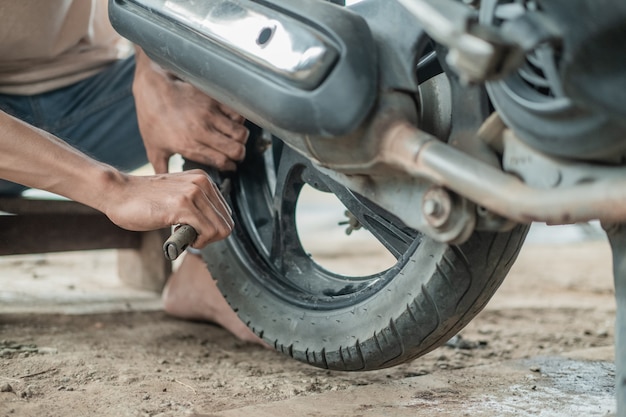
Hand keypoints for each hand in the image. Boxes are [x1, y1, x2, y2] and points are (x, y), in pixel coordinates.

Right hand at [102, 169, 232, 247]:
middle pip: (227, 224)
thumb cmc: (143, 199)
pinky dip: (197, 242)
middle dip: (210, 237)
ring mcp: (193, 193)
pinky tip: (179, 236)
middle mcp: (202, 183)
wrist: (117, 192)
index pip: (226, 214)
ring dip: (203, 241)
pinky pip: (207, 232)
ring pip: (220, 229)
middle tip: (190, 237)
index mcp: (204, 180)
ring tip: (184, 236)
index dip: (211, 229)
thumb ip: (198, 205)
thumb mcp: (179, 195)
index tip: (193, 230)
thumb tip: (215, 226)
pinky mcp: (183, 205)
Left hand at [133, 48, 248, 173]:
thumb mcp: (153, 149)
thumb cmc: (151, 118)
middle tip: (234, 154)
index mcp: (189, 145)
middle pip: (237, 150)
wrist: (152, 88)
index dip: (229, 167)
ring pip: (240, 133)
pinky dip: (238, 120)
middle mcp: (202, 131)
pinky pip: (237, 114)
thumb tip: (166, 188)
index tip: (229, 166)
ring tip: (234, 138)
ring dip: (240, 139)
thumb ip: (163, 170)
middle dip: (238, 155)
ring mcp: (210, 114)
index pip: (222, 162)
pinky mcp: (214, 100)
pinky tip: (231, 122)